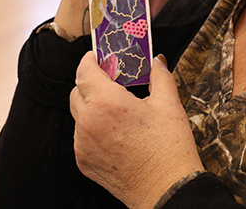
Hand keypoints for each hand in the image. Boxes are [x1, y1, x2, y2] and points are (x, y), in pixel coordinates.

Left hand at [70, 53, 203, 208]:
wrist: (167, 190)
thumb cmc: (169, 148)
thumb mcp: (169, 105)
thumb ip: (160, 76)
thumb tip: (157, 61)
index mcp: (107, 103)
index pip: (85, 72)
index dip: (89, 59)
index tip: (97, 55)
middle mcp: (88, 123)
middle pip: (77, 92)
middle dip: (90, 81)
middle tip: (111, 78)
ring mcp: (83, 145)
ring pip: (78, 115)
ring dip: (91, 105)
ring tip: (117, 106)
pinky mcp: (84, 162)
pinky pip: (82, 136)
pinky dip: (93, 127)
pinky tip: (116, 130)